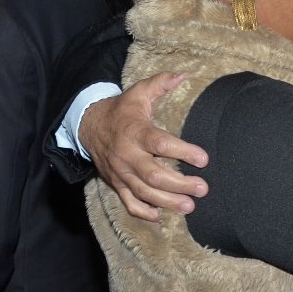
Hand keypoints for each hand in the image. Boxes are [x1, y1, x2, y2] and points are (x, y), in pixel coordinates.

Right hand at [81, 72, 208, 221]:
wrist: (89, 126)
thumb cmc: (122, 110)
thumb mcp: (138, 93)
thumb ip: (161, 83)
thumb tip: (183, 75)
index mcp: (135, 131)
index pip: (160, 144)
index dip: (182, 151)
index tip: (204, 158)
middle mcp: (127, 154)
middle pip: (153, 174)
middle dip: (179, 184)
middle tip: (202, 188)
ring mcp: (121, 172)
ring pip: (143, 192)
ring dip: (167, 201)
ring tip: (190, 206)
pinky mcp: (116, 184)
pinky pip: (128, 202)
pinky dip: (143, 212)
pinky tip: (161, 216)